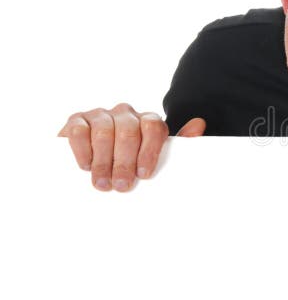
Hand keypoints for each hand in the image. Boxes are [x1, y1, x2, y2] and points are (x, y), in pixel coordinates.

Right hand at [57, 103, 205, 190]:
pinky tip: (86, 166)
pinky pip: (80, 130)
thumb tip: (199, 124)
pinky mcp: (77, 120)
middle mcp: (125, 113)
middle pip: (128, 131)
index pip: (153, 126)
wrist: (93, 160)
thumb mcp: (153, 156)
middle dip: (125, 162)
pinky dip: (83, 150)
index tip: (144, 174)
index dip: (149, 150)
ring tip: (103, 183)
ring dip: (104, 161)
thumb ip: (177, 144)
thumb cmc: (130, 160)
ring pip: (104, 131)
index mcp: (147, 121)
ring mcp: (100, 115)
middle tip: (121, 186)